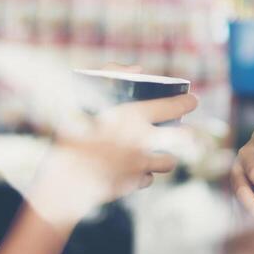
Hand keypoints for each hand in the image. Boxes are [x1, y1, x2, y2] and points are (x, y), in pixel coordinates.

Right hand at [28, 92, 197, 228]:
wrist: (61, 180)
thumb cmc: (69, 133)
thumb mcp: (82, 98)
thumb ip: (109, 75)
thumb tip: (138, 69)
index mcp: (133, 116)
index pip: (174, 107)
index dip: (187, 102)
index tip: (193, 101)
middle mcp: (143, 141)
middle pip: (184, 139)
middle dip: (190, 135)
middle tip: (189, 133)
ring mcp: (140, 165)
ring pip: (168, 162)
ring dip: (165, 157)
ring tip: (160, 153)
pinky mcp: (133, 184)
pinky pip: (147, 179)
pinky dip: (142, 174)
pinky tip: (133, 169)